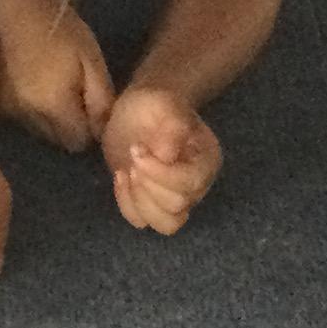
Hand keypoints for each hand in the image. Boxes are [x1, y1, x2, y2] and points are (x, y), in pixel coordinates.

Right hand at [0, 0, 113, 152]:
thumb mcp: (88, 54)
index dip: (90, 127)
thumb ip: (100, 97)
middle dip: (70, 124)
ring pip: (38, 130)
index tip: (93, 104)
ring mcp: (7, 110)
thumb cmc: (52, 20)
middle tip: (76, 91)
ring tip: (53, 82)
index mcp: (54, 107)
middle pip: (58, 140)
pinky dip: (31, 106)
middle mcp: (27, 117)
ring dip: (50, 116)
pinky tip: (32, 79)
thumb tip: (105, 131)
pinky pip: (21, 116)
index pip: (79, 142)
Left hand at [100, 84, 221, 235]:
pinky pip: (143, 222)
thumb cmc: (155, 104)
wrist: (140, 110)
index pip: (190, 183)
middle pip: (178, 206)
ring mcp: (175, 197)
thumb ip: (172, 126)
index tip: (137, 149)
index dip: (160, 173)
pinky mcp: (151, 203)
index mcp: (206, 160)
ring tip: (127, 173)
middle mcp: (197, 185)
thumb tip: (168, 156)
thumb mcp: (165, 103)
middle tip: (132, 159)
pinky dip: (127, 205)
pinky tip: (120, 177)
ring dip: (140, 202)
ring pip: (166, 224)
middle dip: (148, 185)